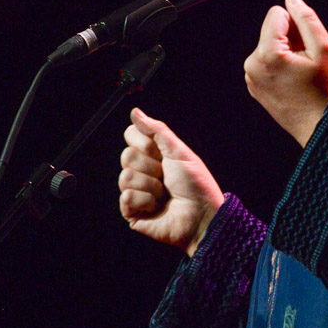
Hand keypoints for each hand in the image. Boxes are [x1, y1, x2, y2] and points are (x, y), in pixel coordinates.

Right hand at [119, 107, 224, 255]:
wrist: (202, 215)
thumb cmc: (196, 185)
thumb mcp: (179, 152)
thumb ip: (157, 130)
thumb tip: (135, 112)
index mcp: (153, 155)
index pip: (130, 135)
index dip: (144, 143)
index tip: (161, 153)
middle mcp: (142, 172)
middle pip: (126, 155)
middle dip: (151, 167)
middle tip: (166, 178)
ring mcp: (136, 192)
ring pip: (125, 176)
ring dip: (151, 186)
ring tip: (165, 195)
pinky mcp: (132, 212)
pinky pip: (126, 197)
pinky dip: (146, 201)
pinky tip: (157, 207)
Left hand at [243, 0, 327, 145]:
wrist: (320, 127)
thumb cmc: (325, 91)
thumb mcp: (323, 48)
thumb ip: (306, 17)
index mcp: (267, 54)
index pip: (276, 13)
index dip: (296, 24)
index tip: (307, 45)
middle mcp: (252, 65)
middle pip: (271, 30)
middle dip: (290, 39)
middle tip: (307, 62)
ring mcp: (251, 77)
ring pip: (270, 45)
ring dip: (286, 52)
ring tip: (302, 72)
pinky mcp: (254, 86)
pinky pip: (266, 62)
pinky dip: (280, 66)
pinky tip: (295, 80)